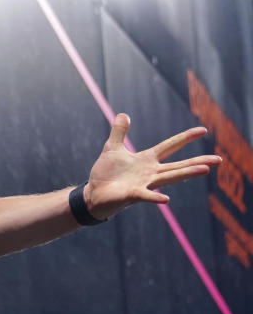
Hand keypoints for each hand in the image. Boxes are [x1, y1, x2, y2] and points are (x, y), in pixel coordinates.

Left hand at [84, 113, 221, 219]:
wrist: (93, 194)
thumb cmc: (106, 174)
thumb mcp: (112, 148)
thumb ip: (119, 132)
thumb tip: (123, 114)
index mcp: (146, 160)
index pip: (170, 146)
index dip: (185, 138)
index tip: (203, 130)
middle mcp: (150, 173)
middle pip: (178, 165)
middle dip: (198, 162)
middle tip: (219, 159)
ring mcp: (143, 184)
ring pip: (168, 178)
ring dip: (186, 174)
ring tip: (205, 170)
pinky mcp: (132, 195)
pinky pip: (145, 196)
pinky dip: (155, 197)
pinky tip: (166, 199)